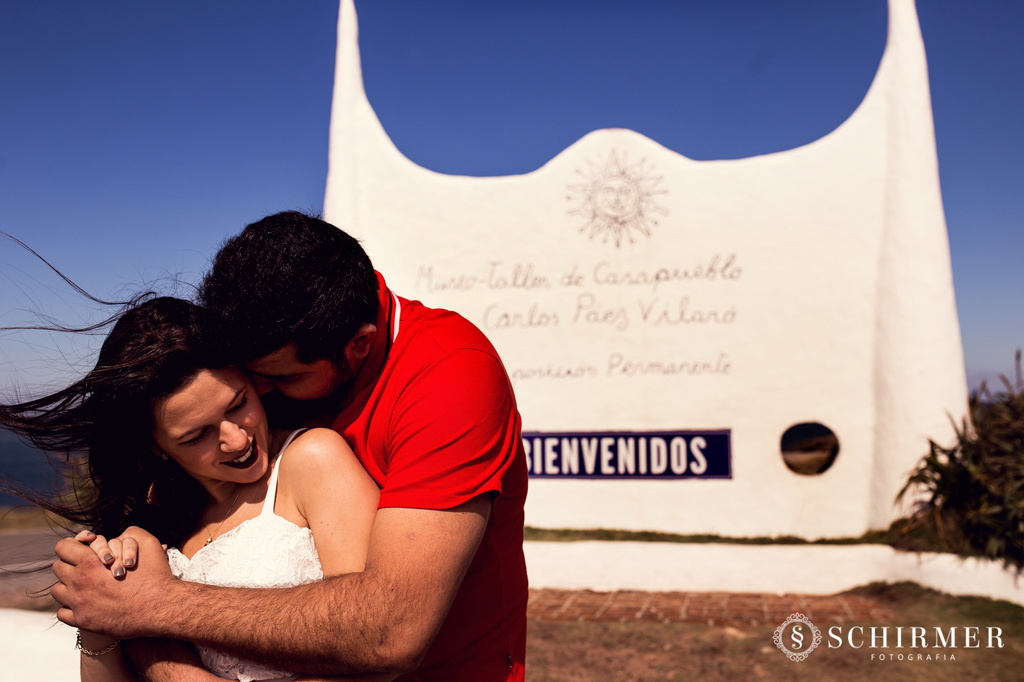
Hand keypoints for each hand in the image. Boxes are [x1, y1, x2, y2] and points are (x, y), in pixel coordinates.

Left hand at [52, 526, 175, 637]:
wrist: (160, 608)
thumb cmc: (154, 576)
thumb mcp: (148, 544)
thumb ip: (131, 534)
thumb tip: (120, 534)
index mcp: (90, 562)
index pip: (63, 547)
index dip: (72, 546)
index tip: (83, 550)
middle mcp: (79, 581)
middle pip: (58, 568)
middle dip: (70, 565)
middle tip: (85, 568)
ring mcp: (78, 603)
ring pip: (57, 591)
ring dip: (68, 587)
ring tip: (84, 587)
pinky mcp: (82, 621)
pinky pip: (62, 612)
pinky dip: (70, 608)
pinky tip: (86, 604)